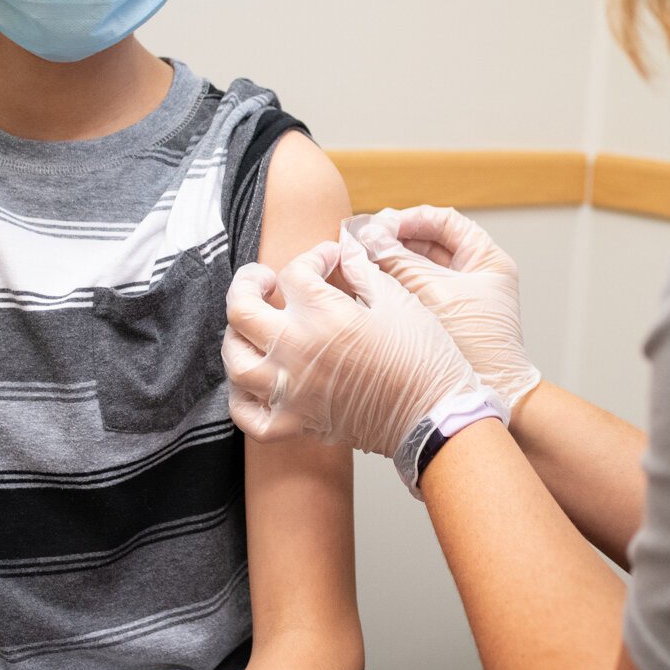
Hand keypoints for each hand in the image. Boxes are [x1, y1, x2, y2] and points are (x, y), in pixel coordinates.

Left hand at [222, 233, 488, 459]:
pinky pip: (247, 416)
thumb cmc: (424, 358)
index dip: (312, 257)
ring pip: (235, 360)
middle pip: (241, 309)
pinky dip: (241, 399)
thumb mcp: (397, 300)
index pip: (295, 272)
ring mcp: (290, 389)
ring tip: (250, 327)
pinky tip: (251, 383)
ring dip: (236, 337)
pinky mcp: (295, 424)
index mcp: (324, 314)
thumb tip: (346, 245)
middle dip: (247, 284)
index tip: (329, 258)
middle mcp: (296, 349)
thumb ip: (363, 268)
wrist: (434, 416)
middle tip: (262, 280)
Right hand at [349, 206, 541, 414]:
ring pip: (418, 268)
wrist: (490, 394)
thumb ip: (400, 260)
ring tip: (361, 260)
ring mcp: (458, 298)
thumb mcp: (433, 293)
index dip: (410, 219)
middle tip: (363, 241)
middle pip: (429, 243)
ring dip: (391, 262)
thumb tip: (368, 235)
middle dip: (395, 239)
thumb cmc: (475, 345)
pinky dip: (394, 285)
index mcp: (487, 260)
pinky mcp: (443, 320)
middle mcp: (474, 275)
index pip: (444, 222)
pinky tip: (370, 284)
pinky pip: (415, 292)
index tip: (379, 225)